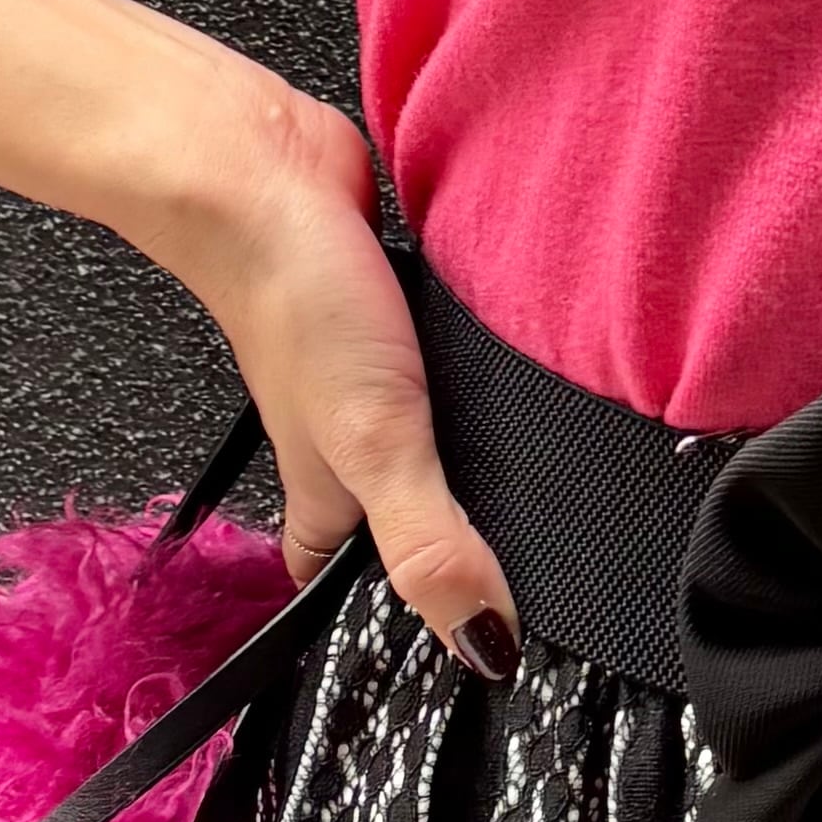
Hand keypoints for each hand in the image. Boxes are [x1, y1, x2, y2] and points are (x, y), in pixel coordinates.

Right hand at [0, 0, 522, 680]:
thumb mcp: (375, 444)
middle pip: (410, 519)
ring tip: (558, 472)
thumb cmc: (292, 299)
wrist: (263, 168)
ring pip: (439, 442)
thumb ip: (431, 542)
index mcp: (330, 500)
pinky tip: (529, 370)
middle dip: (471, 536)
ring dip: (488, 447)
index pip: (358, 593)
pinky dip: (488, 371)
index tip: (482, 653)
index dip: (409, 625)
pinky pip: (454, 369)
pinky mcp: (405, 315)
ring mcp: (377, 380)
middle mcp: (351, 446)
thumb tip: (486, 643)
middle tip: (546, 563)